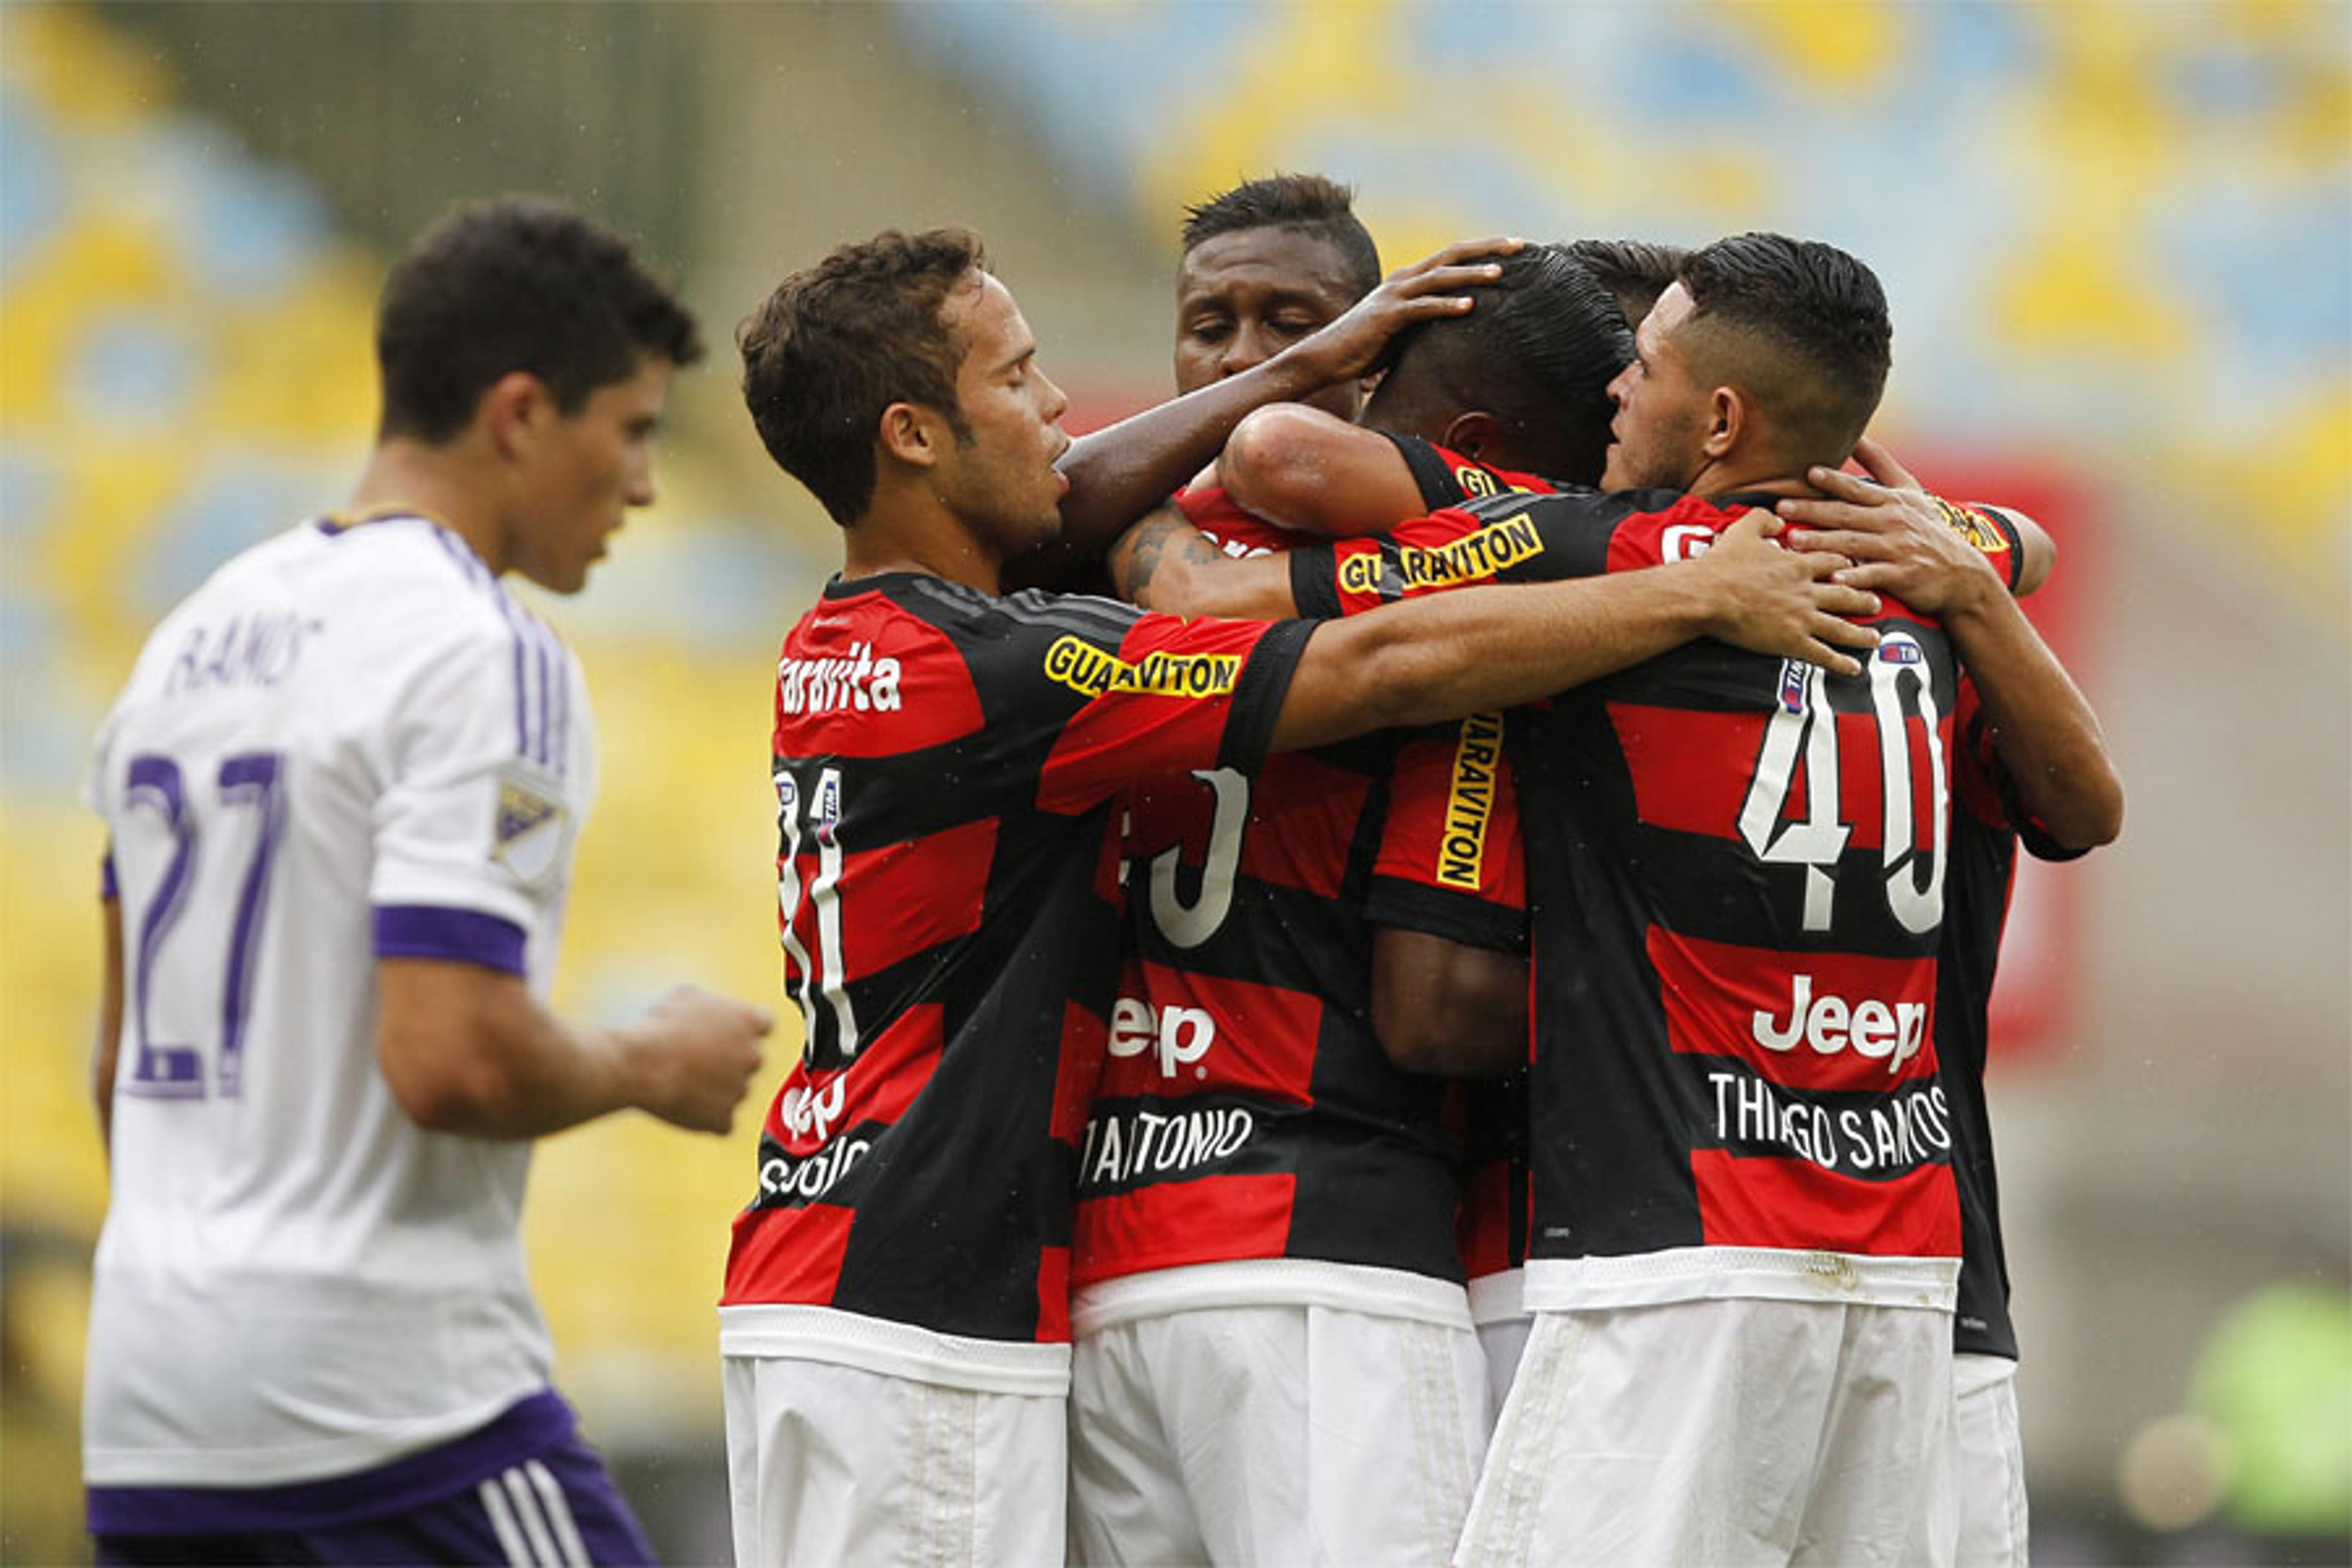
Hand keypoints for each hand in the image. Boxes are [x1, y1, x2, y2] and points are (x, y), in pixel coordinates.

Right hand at [618, 985, 772, 1134]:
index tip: (728, 1032)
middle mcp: (754, 1056)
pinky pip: (722, 1119)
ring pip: (735, 1089)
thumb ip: (712, 1004)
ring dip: (717, 1087)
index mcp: (750, 1021)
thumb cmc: (660, 1027)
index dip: (743, 1028)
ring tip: (683, 1079)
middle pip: (751, 1059)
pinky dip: (707, 1116)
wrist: (642, 1065)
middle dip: (731, 1059)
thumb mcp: (687, 995)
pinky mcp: (725, 1119)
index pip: (763, 1024)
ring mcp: (741, 1089)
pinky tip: (686, 1103)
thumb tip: (709, 1010)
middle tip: (699, 1058)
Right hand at [1284, 237, 1525, 384]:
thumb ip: (1429, 322)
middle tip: (1520, 246)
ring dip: (1470, 274)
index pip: (1453, 257)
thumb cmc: (1367, 347)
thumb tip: (1461, 328)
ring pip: (1439, 277)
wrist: (1327, 357)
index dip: (1484, 250)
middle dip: (1488, 249)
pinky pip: (1422, 308)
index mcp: (1410, 279)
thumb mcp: (1406, 330)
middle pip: (1452, 255)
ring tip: (1499, 273)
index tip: (1516, 249)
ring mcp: (1394, 295)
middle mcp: (1404, 279)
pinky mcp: (1387, 317)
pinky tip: (1469, 306)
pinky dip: (1446, 305)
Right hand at [1690, 510, 1880, 675]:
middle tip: (1877, 603)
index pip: (1833, 563)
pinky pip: (1822, 654)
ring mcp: (1801, 617)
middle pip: (1846, 594)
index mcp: (1797, 565)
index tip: (1853, 568)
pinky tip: (1853, 668)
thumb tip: (1778, 519)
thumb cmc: (1723, 564)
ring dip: (1860, 634)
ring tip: (1874, 639)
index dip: (1845, 565)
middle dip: (1864, 599)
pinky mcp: (1791, 640)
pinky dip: (1839, 663)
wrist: (1707, 594)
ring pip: (1841, 626)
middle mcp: (1807, 591)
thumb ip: (1764, 519)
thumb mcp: (1744, 529)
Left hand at [1775, 437, 2002, 615]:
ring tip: (1794, 542)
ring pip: (1853, 543)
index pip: (1857, 488)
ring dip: (1823, 542)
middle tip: (1781, 507)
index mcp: (1891, 501)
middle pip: (1847, 514)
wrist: (1961, 572)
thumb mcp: (1909, 491)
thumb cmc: (1926, 528)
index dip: (1833, 479)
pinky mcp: (1901, 576)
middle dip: (1813, 510)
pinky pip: (1873, 576)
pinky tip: (1833, 580)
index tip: (1808, 472)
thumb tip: (1856, 433)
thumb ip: (1880, 464)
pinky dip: (1854, 578)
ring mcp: (1897, 549)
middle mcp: (1892, 522)